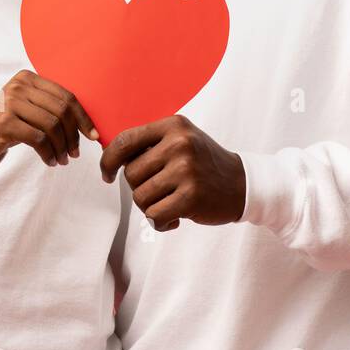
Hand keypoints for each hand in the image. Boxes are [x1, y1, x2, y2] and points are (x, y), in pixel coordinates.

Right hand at [0, 70, 98, 166]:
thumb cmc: (10, 122)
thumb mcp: (29, 107)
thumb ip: (52, 107)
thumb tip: (88, 125)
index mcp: (29, 78)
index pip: (66, 96)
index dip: (83, 118)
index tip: (93, 135)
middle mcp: (20, 86)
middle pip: (61, 111)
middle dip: (73, 136)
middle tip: (75, 153)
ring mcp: (10, 103)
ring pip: (51, 126)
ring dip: (61, 147)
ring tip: (62, 159)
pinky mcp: (5, 122)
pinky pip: (38, 139)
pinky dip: (48, 153)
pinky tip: (50, 161)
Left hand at [99, 114, 245, 230]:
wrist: (242, 183)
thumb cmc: (203, 164)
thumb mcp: (181, 140)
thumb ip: (150, 144)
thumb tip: (109, 155)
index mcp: (173, 126)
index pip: (124, 141)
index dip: (108, 161)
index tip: (107, 174)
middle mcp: (179, 144)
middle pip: (130, 174)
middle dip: (139, 188)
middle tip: (161, 191)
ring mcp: (186, 170)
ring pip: (140, 197)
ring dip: (150, 207)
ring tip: (170, 203)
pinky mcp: (191, 197)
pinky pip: (154, 216)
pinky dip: (160, 222)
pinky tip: (175, 218)